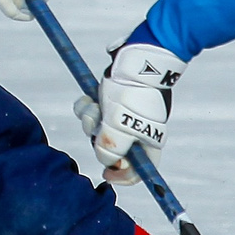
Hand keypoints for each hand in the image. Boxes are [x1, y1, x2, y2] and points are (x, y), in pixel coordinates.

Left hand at [73, 41, 182, 183]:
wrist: (136, 58)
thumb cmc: (133, 93)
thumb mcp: (120, 126)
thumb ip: (111, 148)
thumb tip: (105, 161)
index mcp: (148, 142)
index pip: (138, 171)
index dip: (122, 176)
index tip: (106, 173)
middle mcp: (135, 132)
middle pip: (110, 151)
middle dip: (99, 139)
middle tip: (98, 125)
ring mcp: (121, 116)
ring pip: (96, 131)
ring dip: (90, 120)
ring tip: (96, 106)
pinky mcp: (109, 102)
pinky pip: (91, 113)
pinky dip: (87, 107)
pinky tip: (90, 98)